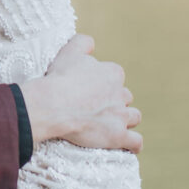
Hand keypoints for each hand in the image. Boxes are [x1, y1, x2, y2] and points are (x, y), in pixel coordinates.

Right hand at [21, 34, 142, 153]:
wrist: (53, 105)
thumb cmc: (60, 79)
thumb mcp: (69, 52)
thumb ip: (83, 42)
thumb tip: (91, 43)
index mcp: (113, 73)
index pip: (115, 77)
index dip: (103, 83)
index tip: (90, 89)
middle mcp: (121, 93)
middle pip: (125, 97)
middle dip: (115, 101)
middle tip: (95, 107)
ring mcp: (121, 116)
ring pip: (133, 117)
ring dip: (125, 119)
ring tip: (111, 124)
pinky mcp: (118, 135)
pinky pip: (135, 141)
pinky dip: (133, 144)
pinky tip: (128, 145)